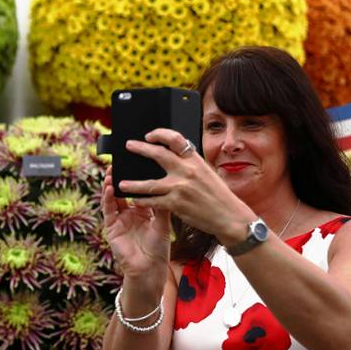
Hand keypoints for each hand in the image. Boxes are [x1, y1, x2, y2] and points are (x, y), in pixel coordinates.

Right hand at [101, 166, 170, 285]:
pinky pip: (108, 210)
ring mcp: (119, 219)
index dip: (136, 177)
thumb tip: (164, 183)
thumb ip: (161, 204)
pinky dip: (107, 198)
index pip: (138, 189)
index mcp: (144, 211)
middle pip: (123, 190)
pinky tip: (109, 187)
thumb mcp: (163, 223)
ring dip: (111, 184)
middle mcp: (130, 213)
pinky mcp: (111, 227)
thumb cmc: (158, 248)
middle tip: (120, 161)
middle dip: (121, 176)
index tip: (136, 162)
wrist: (150, 269)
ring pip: (113, 197)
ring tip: (111, 170)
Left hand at [117, 128, 253, 240]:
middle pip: (158, 155)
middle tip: (129, 146)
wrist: (229, 216)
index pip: (175, 139)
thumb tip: (173, 156)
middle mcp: (187, 171)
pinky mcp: (176, 204)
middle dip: (140, 148)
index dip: (160, 134)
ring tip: (121, 183)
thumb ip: (190, 165)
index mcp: (195, 160)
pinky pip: (153, 201)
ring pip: (149, 183)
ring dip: (133, 183)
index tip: (149, 135)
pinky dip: (142, 201)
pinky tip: (134, 200)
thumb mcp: (207, 173)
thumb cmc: (219, 196)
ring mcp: (180, 188)